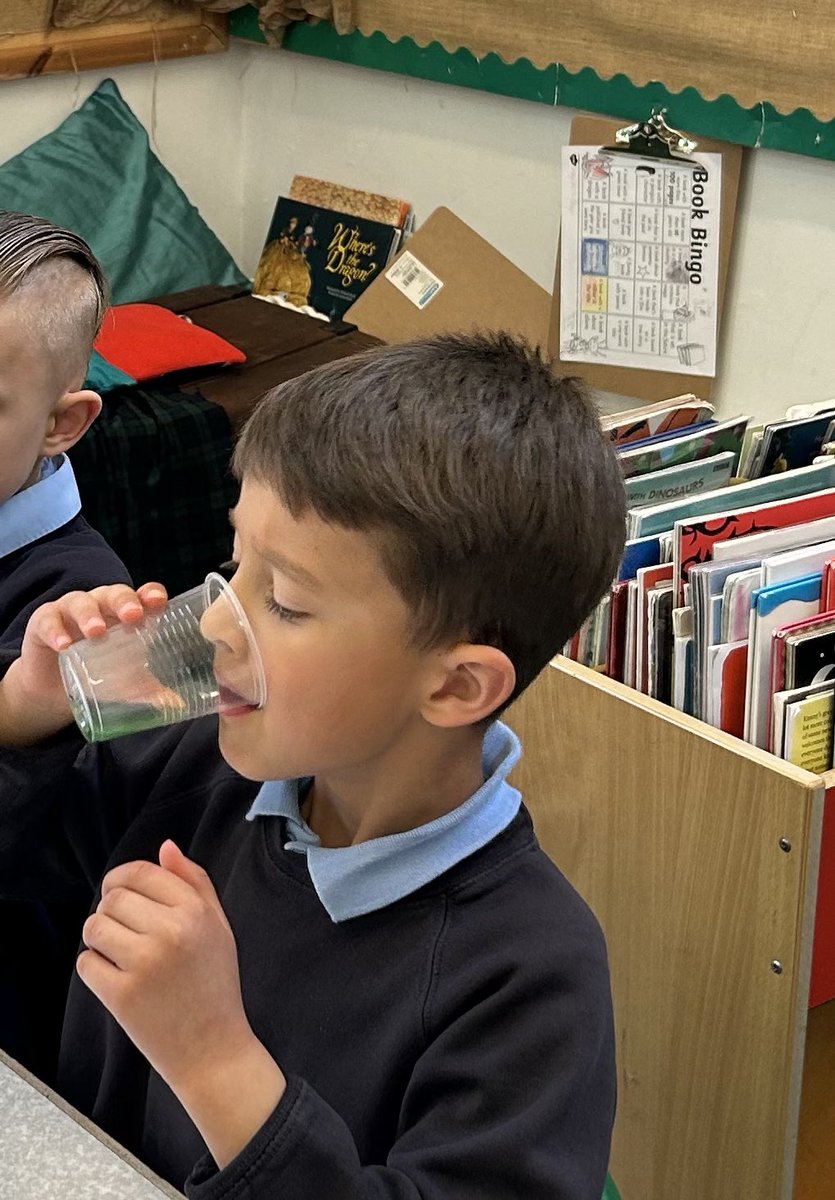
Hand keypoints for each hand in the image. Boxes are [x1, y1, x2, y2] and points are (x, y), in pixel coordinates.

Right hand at [0, 582, 167, 744]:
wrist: (56, 688)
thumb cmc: (101, 671)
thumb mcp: (127, 681)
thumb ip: (150, 691)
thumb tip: (176, 705)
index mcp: (128, 613)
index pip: (143, 595)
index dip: (152, 595)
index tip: (158, 603)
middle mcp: (102, 605)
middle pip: (115, 594)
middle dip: (125, 602)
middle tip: (132, 616)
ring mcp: (72, 610)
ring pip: (82, 602)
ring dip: (90, 615)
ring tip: (97, 632)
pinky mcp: (44, 622)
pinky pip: (48, 620)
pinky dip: (56, 630)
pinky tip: (63, 645)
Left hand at [78, 841, 284, 1166]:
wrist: (213, 1048)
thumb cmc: (215, 985)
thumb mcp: (218, 926)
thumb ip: (194, 882)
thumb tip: (165, 847)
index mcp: (195, 911)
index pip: (141, 872)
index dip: (123, 879)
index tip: (121, 893)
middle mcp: (171, 932)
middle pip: (113, 898)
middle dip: (111, 910)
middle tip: (126, 932)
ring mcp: (144, 964)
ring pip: (95, 926)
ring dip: (100, 939)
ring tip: (122, 955)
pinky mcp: (121, 995)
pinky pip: (86, 963)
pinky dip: (96, 970)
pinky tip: (118, 980)